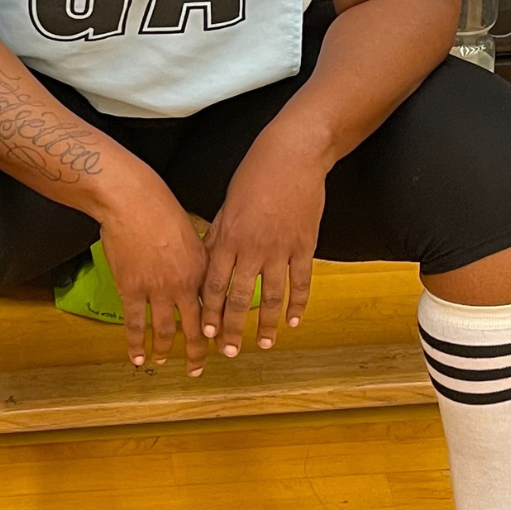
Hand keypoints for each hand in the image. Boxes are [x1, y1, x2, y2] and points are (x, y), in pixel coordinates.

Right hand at [97, 172, 210, 374]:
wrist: (132, 202)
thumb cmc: (161, 209)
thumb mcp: (191, 234)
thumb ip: (198, 259)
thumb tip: (202, 274)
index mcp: (202, 270)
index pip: (214, 308)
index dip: (217, 329)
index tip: (220, 344)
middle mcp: (184, 285)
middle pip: (195, 327)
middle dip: (198, 352)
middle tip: (197, 367)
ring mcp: (157, 290)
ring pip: (166, 329)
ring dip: (166, 348)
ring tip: (164, 360)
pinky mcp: (132, 290)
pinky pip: (135, 323)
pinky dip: (136, 343)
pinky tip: (137, 357)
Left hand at [202, 131, 322, 357]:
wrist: (292, 156)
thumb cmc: (255, 175)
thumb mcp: (227, 204)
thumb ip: (218, 236)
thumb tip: (205, 262)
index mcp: (229, 238)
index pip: (215, 284)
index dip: (210, 312)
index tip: (206, 335)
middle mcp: (253, 248)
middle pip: (240, 297)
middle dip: (233, 329)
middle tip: (229, 353)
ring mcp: (281, 248)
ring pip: (271, 295)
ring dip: (265, 324)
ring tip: (263, 345)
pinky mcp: (305, 245)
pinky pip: (301, 281)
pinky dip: (298, 304)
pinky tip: (294, 321)